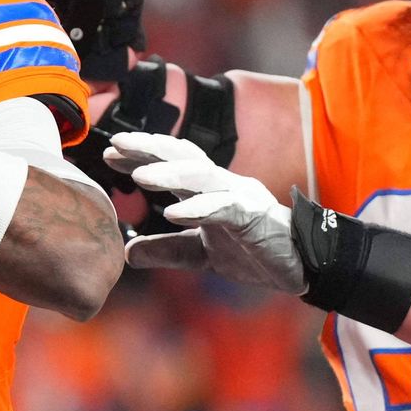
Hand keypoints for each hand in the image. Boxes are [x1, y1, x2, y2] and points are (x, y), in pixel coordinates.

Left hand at [104, 131, 305, 291]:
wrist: (301, 266)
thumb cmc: (253, 251)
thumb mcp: (199, 254)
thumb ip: (166, 250)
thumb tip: (128, 253)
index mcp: (208, 190)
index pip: (171, 164)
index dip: (141, 156)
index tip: (110, 155)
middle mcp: (222, 184)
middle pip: (182, 157)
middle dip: (149, 148)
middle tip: (115, 145)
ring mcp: (240, 196)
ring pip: (201, 176)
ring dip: (169, 173)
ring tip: (139, 176)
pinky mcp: (255, 216)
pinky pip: (224, 207)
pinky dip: (198, 209)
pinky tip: (173, 213)